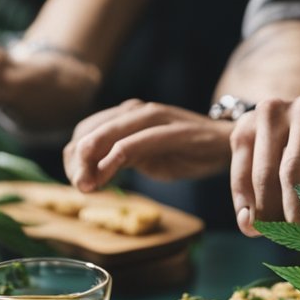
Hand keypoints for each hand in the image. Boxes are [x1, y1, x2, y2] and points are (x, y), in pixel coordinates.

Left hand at [63, 99, 235, 191]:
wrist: (225, 144)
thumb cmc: (185, 152)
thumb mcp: (146, 160)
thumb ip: (120, 162)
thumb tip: (90, 177)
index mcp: (125, 115)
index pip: (84, 132)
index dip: (73, 159)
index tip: (77, 184)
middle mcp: (134, 110)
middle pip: (89, 132)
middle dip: (76, 162)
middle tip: (78, 188)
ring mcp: (152, 117)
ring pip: (107, 134)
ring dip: (90, 161)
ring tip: (86, 185)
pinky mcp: (169, 129)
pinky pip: (134, 143)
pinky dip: (114, 158)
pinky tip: (106, 174)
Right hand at [228, 94, 299, 235]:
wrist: (297, 129)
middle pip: (295, 173)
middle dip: (299, 216)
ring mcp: (274, 113)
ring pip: (265, 176)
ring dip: (271, 216)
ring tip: (280, 237)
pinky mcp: (245, 127)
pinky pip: (240, 175)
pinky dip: (245, 207)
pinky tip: (253, 226)